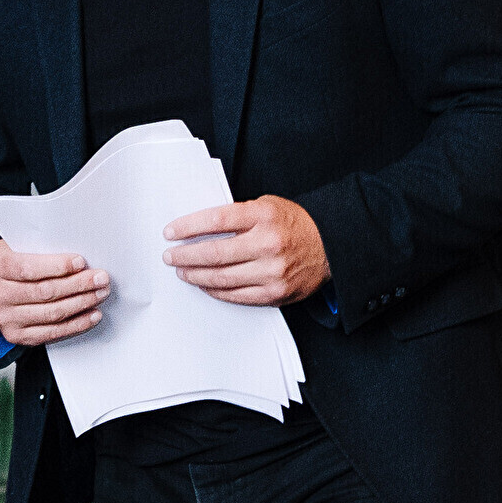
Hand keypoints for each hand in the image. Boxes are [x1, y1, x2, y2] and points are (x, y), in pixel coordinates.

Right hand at [0, 241, 106, 346]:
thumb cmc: (5, 264)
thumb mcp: (13, 247)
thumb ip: (38, 249)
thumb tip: (77, 256)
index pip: (29, 269)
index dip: (58, 266)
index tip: (81, 262)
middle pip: (45, 292)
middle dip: (79, 285)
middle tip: (101, 278)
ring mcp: (5, 318)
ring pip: (52, 313)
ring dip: (82, 304)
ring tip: (100, 293)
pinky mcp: (15, 335)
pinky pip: (52, 333)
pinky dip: (76, 325)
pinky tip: (91, 315)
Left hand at [162, 195, 327, 306]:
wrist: (331, 246)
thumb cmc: (294, 225)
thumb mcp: (267, 207)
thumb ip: (238, 216)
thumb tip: (198, 229)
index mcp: (264, 216)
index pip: (217, 220)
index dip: (188, 227)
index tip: (170, 232)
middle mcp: (269, 244)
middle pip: (215, 252)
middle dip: (186, 256)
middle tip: (170, 257)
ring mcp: (273, 271)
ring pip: (222, 277)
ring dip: (196, 276)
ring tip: (183, 271)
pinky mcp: (276, 293)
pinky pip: (237, 295)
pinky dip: (216, 291)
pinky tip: (205, 284)